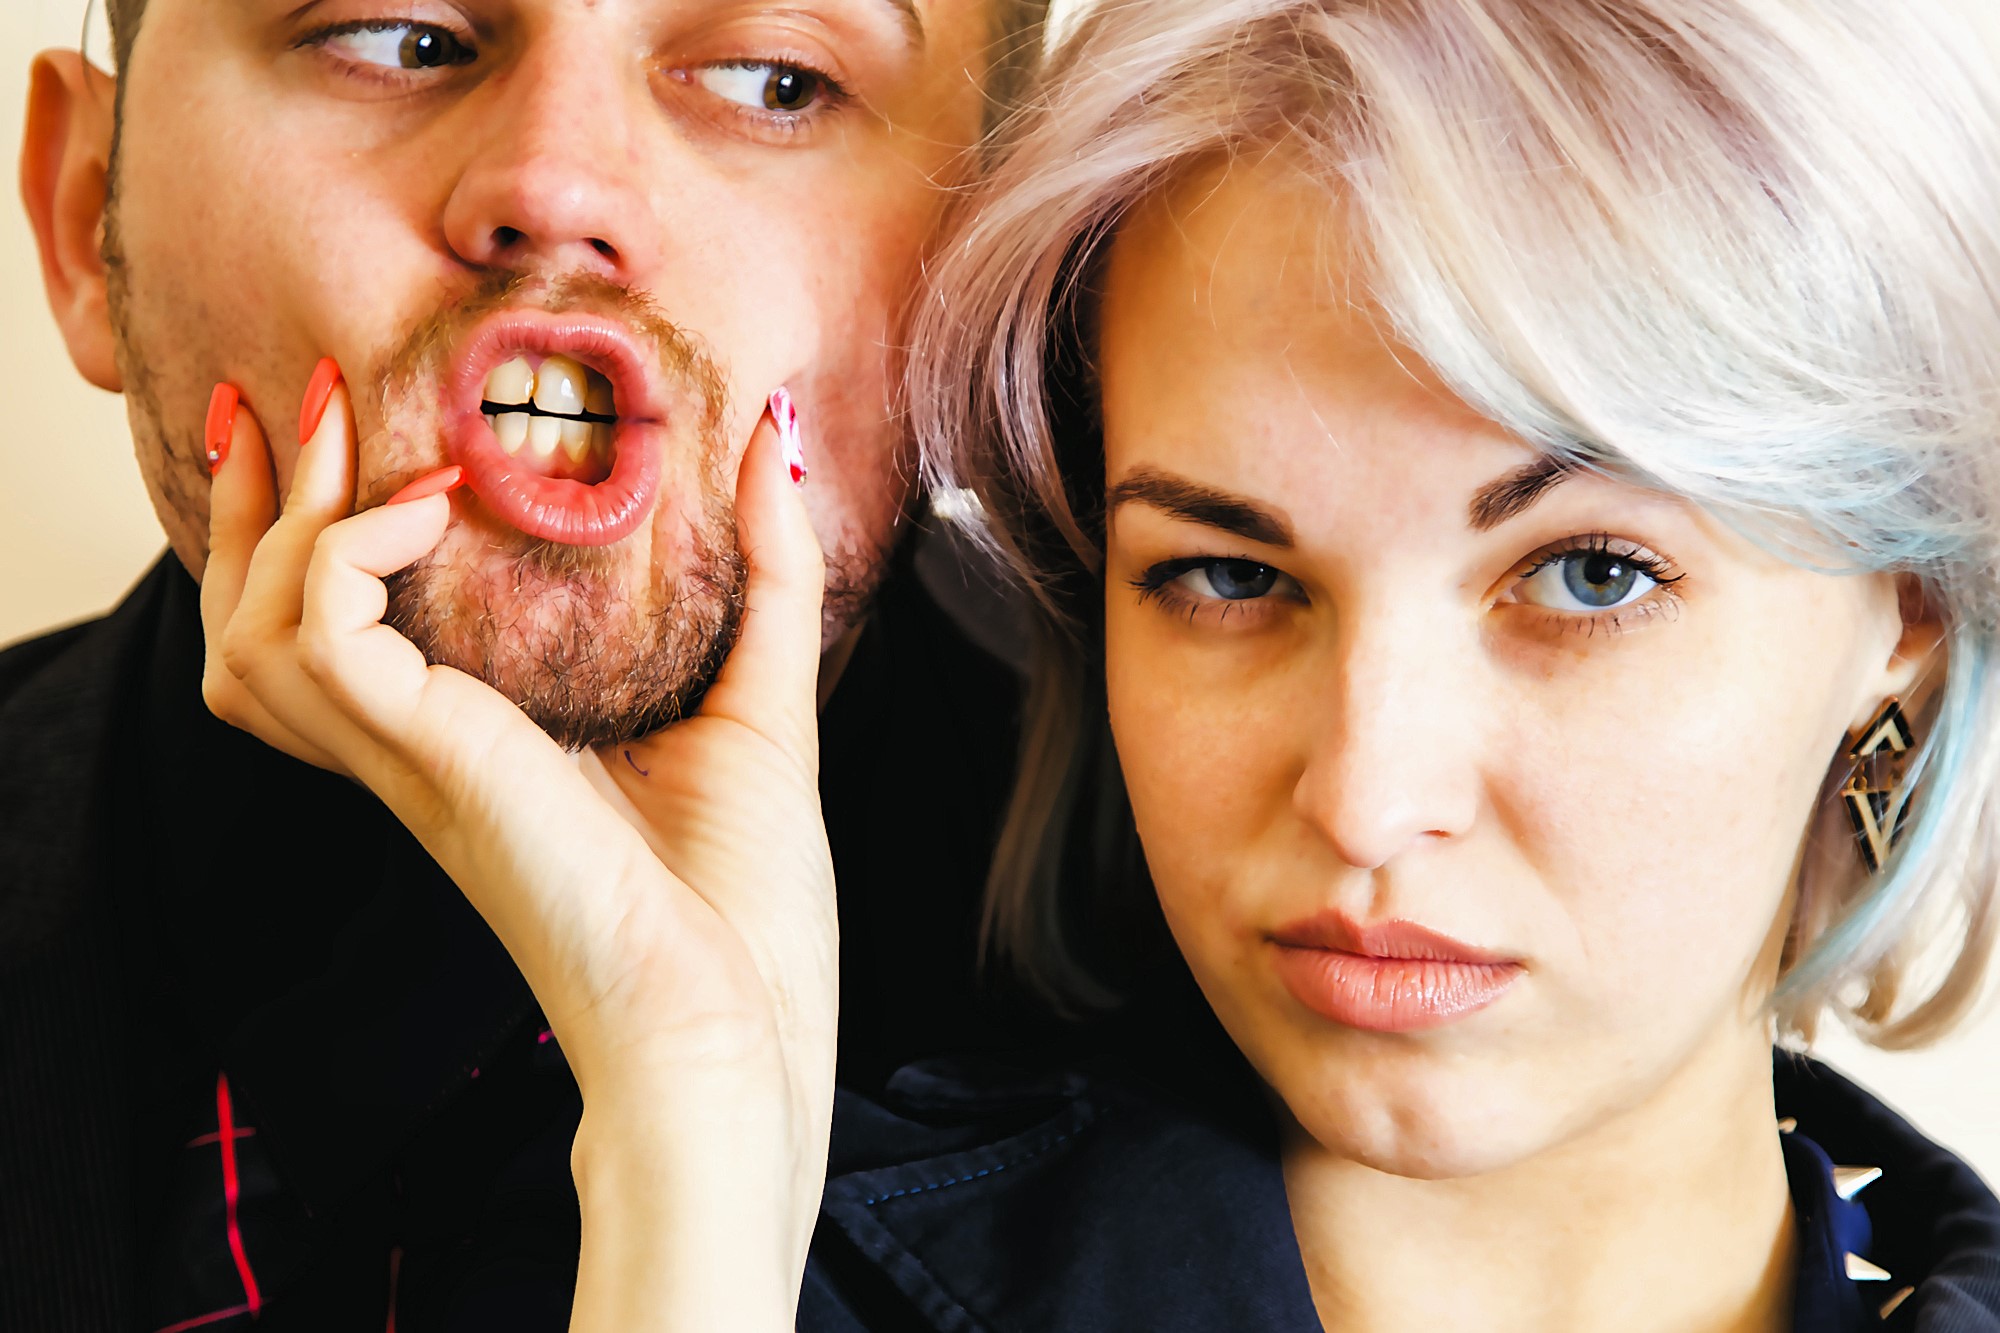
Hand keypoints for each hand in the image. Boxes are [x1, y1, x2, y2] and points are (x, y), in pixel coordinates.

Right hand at [200, 367, 833, 1329]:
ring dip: (279, 520)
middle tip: (303, 402)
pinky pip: (323, 638)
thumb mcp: (763, 699)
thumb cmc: (744, 901)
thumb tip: (779, 435)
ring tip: (349, 439)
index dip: (319, 533)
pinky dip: (354, 553)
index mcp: (473, 750)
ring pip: (252, 632)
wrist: (733, 1021)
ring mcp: (412, 762)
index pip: (337, 637)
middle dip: (253, 507)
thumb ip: (768, 568)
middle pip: (252, 627)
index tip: (357, 430)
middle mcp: (417, 756)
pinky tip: (436, 506)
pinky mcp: (432, 763)